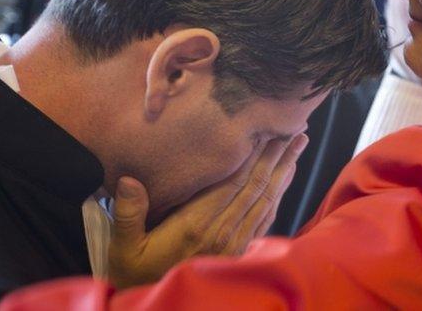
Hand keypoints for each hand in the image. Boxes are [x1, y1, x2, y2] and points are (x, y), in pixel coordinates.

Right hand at [107, 133, 308, 288]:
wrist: (158, 307)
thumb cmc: (135, 272)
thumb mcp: (123, 246)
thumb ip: (128, 213)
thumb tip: (128, 180)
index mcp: (197, 224)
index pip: (233, 181)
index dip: (253, 155)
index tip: (267, 129)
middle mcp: (222, 232)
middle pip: (256, 185)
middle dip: (277, 156)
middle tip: (295, 129)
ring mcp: (235, 243)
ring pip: (266, 199)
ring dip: (284, 171)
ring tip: (298, 146)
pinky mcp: (240, 251)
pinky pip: (266, 218)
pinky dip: (279, 195)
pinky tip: (285, 178)